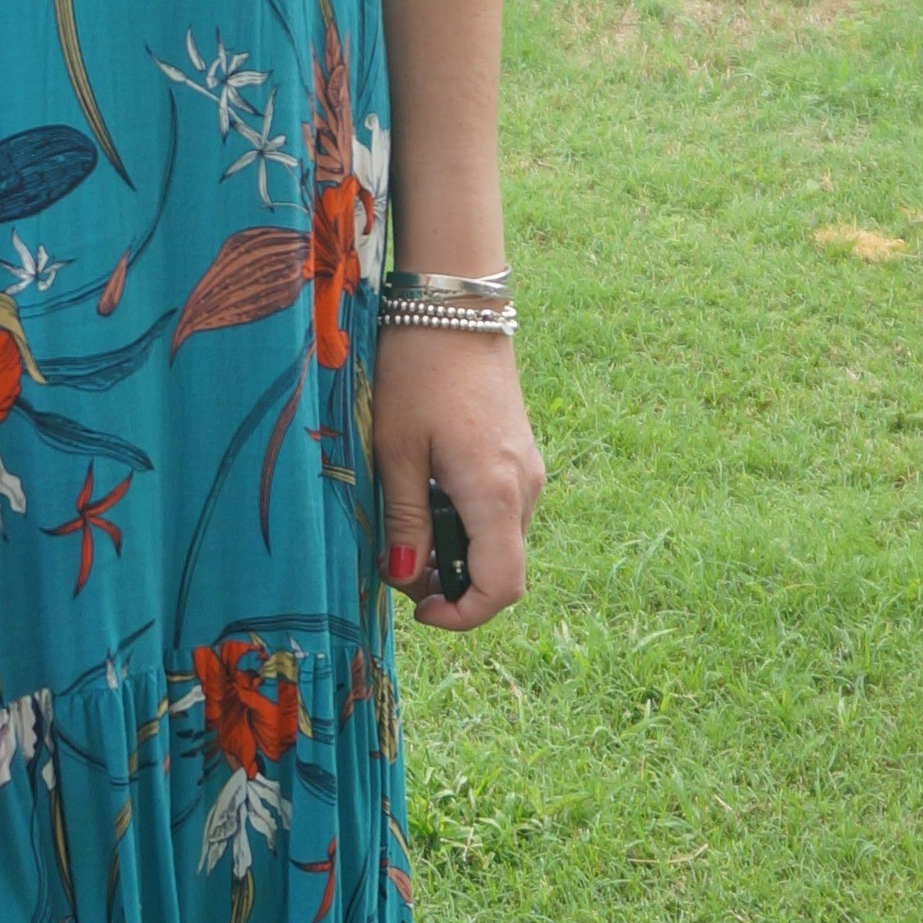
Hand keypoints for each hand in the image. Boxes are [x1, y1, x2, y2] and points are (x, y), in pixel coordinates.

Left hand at [372, 328, 542, 633]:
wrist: (453, 306)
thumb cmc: (416, 371)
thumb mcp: (395, 449)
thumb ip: (405, 519)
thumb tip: (407, 577)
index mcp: (494, 493)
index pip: (501, 588)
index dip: (462, 615)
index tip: (418, 609)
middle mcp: (524, 488)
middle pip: (500, 570)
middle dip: (450, 584)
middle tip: (395, 564)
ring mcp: (527, 470)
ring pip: (499, 541)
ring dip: (456, 552)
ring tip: (404, 526)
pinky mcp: (519, 455)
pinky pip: (499, 512)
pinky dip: (466, 524)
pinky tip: (426, 495)